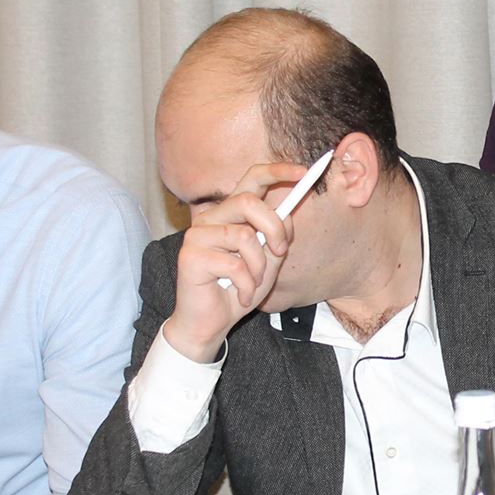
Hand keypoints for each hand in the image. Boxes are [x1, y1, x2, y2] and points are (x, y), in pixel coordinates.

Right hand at [163, 161, 309, 361]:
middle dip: (273, 227)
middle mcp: (211, 218)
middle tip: (281, 251)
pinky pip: (233, 264)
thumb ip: (276, 237)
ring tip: (254, 283)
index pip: (251, 179)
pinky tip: (240, 296)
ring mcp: (197, 234)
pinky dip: (246, 285)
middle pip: (247, 201)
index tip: (304, 173)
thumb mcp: (268, 262)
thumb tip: (287, 214)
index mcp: (230, 214)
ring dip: (259, 266)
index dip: (277, 171)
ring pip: (243, 236)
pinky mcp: (190, 255)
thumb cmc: (238, 290)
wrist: (211, 323)